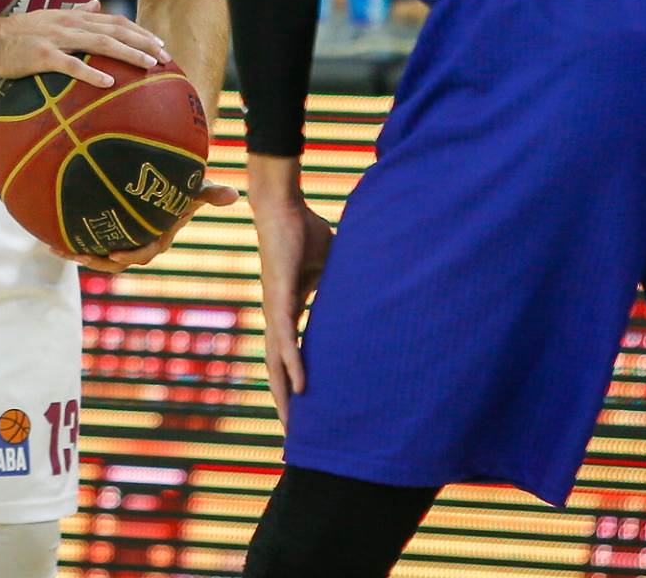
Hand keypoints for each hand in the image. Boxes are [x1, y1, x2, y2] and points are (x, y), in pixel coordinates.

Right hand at [0, 0, 170, 86]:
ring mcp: (57, 38)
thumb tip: (97, 4)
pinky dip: (91, 73)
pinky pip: (71, 65)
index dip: (139, 31)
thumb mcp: (51, 16)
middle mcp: (70, 23)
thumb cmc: (19, 32)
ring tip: (149, 66)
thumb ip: (77, 11)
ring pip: (101, 44)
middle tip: (165, 57)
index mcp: (74, 16)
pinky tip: (109, 83)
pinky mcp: (43, 56)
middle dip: (143, 42)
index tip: (159, 44)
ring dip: (128, 54)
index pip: (115, 21)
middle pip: (115, 30)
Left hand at [52, 178, 238, 273]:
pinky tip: (48, 233)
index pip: (145, 253)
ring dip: (77, 251)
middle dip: (95, 259)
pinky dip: (70, 236)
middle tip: (76, 253)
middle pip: (115, 259)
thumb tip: (234, 195)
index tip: (113, 252)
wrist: (167, 178)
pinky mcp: (107, 229)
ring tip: (55, 247)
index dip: (129, 255)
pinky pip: (88, 236)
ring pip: (97, 252)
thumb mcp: (196, 186)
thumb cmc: (182, 182)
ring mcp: (121, 237)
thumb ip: (210, 192)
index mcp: (159, 238)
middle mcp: (139, 242)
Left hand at [251, 180, 333, 428]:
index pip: (291, 356)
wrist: (283, 208)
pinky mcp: (279, 299)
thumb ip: (342, 288)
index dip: (295, 383)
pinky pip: (288, 339)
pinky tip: (299, 388)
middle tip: (292, 438)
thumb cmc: (305, 233)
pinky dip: (293, 365)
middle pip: (279, 370)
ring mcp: (276, 310)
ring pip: (278, 363)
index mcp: (289, 311)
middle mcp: (278, 316)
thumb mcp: (331, 269)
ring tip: (291, 428)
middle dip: (285, 404)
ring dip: (284, 397)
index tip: (304, 410)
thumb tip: (369, 295)